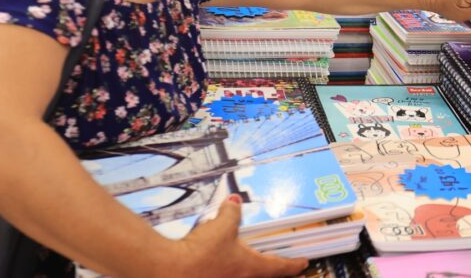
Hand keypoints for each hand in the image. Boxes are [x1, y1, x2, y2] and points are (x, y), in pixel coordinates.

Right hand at [172, 195, 307, 277]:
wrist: (167, 271)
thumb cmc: (199, 253)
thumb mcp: (221, 226)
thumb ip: (231, 212)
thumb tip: (235, 201)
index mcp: (251, 267)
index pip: (280, 267)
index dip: (294, 265)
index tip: (304, 263)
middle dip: (275, 273)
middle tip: (286, 270)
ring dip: (252, 274)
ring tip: (252, 266)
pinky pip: (226, 277)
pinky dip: (230, 272)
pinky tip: (222, 267)